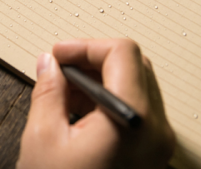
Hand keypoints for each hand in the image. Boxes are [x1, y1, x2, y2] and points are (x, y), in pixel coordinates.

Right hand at [18, 39, 174, 168]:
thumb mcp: (43, 140)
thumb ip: (48, 90)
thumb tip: (49, 63)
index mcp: (134, 121)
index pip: (121, 52)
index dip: (85, 46)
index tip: (60, 55)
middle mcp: (156, 130)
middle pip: (132, 65)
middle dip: (91, 60)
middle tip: (60, 70)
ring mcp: (157, 144)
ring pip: (134, 84)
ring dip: (98, 79)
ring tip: (64, 94)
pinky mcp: (151, 154)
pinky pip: (134, 108)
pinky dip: (107, 99)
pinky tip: (79, 112)